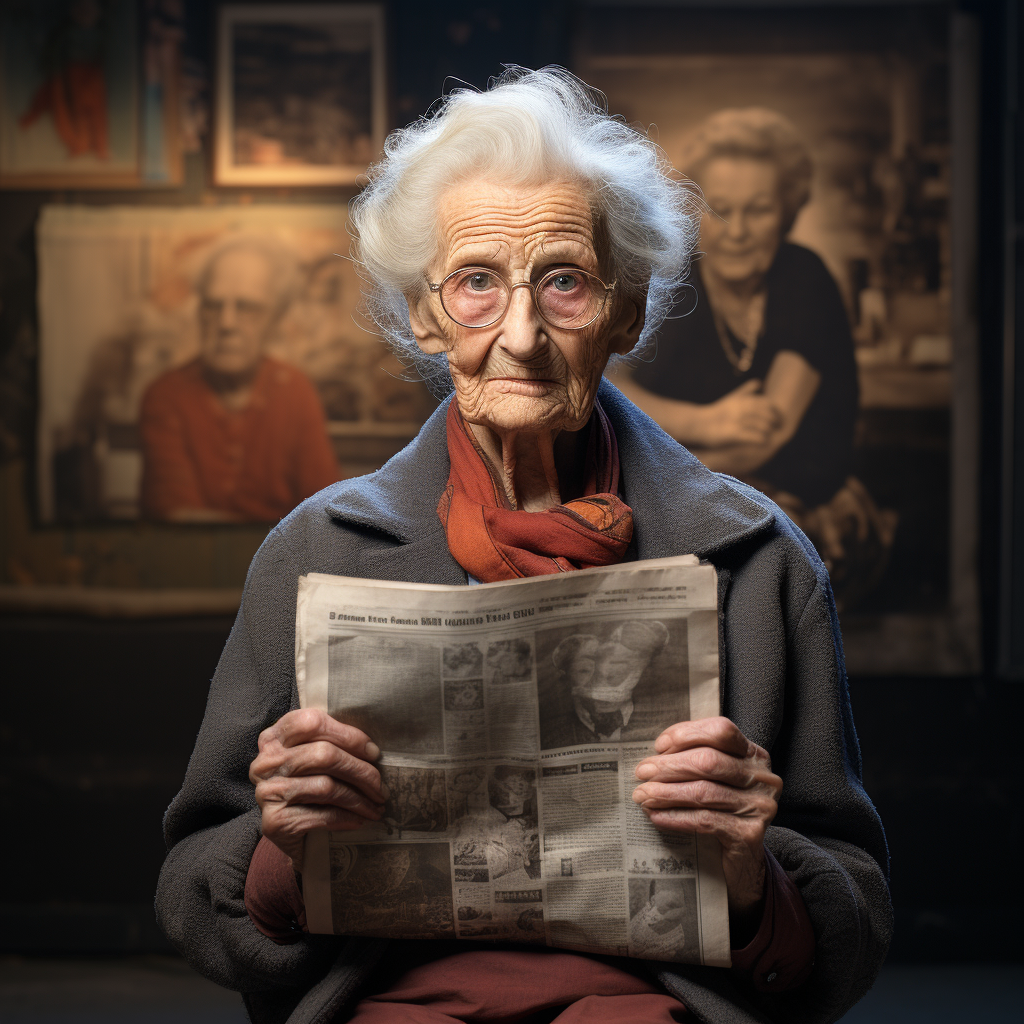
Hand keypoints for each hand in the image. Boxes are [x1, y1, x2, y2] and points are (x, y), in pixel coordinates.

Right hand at [250, 708, 385, 870]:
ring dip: (360, 799)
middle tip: (381, 787)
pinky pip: (322, 815)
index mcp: (275, 737)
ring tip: (377, 806)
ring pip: (326, 786)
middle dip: (361, 772)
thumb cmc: (309, 791)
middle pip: (324, 755)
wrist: (291, 838)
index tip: (373, 753)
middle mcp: (265, 762)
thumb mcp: (313, 759)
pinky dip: (347, 818)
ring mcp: (267, 792)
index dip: (348, 735)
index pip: (313, 723)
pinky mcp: (274, 822)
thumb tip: (372, 749)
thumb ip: (331, 744)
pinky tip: (360, 820)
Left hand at [632, 717, 781, 923]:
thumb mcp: (716, 780)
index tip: (659, 746)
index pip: (721, 730)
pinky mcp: (750, 834)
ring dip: (666, 792)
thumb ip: (697, 759)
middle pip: (709, 761)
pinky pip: (705, 820)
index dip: (687, 734)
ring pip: (704, 792)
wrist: (744, 862)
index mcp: (754, 755)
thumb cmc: (722, 811)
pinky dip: (675, 816)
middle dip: (669, 765)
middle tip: (641, 772)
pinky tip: (655, 815)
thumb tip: (658, 751)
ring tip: (642, 795)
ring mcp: (760, 806)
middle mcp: (763, 777)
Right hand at [699, 380, 781, 446]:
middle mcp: (742, 408)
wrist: (698, 423)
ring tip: (770, 436)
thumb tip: (759, 382)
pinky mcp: (733, 434)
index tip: (779, 418)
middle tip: (777, 428)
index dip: (776, 412)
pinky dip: (761, 440)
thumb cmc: (717, 412)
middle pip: (767, 415)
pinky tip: (762, 442)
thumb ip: (745, 391)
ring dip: (768, 432)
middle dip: (775, 422)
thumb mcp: (732, 397)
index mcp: (743, 400)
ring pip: (763, 426)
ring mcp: (738, 421)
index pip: (767, 403)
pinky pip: (754, 437)